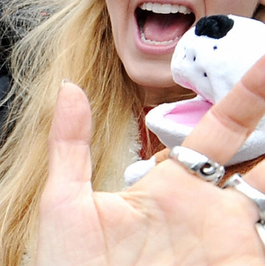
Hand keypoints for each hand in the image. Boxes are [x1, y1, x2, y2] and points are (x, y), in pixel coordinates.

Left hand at [35, 56, 264, 265]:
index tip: (265, 63)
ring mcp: (227, 243)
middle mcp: (207, 212)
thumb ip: (70, 145)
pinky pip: (266, 237)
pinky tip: (265, 204)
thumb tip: (68, 86)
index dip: (244, 99)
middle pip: (261, 160)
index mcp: (170, 187)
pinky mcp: (237, 264)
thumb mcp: (64, 204)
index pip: (215, 133)